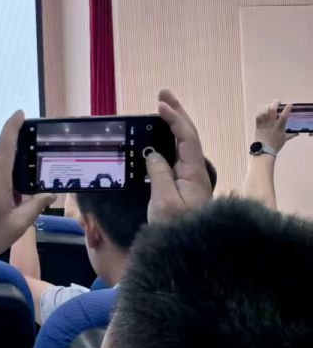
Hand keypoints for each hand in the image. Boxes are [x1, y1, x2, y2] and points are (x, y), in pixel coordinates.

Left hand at [0, 111, 52, 270]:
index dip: (12, 126)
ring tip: (3, 211)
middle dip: (14, 177)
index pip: (5, 144)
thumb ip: (36, 206)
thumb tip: (51, 195)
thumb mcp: (18, 224)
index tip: (19, 113)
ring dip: (1, 185)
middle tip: (19, 202)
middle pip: (2, 164)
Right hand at [147, 89, 213, 223]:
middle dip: (177, 113)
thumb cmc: (178, 229)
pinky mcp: (182, 188)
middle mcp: (194, 173)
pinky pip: (176, 156)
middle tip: (163, 94)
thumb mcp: (165, 202)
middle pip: (189, 136)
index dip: (174, 119)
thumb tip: (153, 154)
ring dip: (172, 125)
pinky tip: (158, 139)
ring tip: (160, 109)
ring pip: (183, 145)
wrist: (191, 253)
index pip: (187, 138)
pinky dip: (167, 141)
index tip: (159, 104)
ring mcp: (189, 180)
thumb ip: (159, 174)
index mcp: (194, 173)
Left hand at [254, 101, 290, 153]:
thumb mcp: (285, 139)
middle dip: (275, 103)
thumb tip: (297, 133)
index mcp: (279, 127)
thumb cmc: (276, 145)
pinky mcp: (258, 125)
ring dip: (268, 106)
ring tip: (270, 104)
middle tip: (278, 101)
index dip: (287, 109)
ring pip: (265, 111)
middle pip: (273, 110)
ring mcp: (264, 124)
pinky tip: (263, 109)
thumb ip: (291, 134)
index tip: (290, 104)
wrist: (264, 150)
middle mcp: (271, 124)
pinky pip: (258, 116)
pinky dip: (261, 111)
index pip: (284, 115)